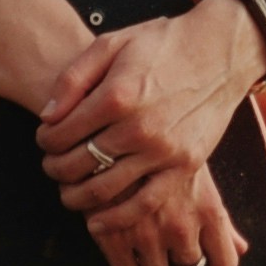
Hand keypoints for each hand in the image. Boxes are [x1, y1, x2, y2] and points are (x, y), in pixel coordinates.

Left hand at [40, 3, 256, 265]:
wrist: (220, 50)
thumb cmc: (162, 44)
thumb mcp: (111, 44)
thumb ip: (73, 78)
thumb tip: (46, 117)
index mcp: (117, 95)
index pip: (62, 133)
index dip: (45, 140)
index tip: (45, 139)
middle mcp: (139, 127)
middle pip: (78, 164)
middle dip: (55, 168)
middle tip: (51, 165)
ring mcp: (163, 150)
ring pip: (104, 189)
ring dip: (76, 196)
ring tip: (67, 191)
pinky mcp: (185, 165)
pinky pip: (145, 203)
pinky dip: (116, 218)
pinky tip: (96, 221)